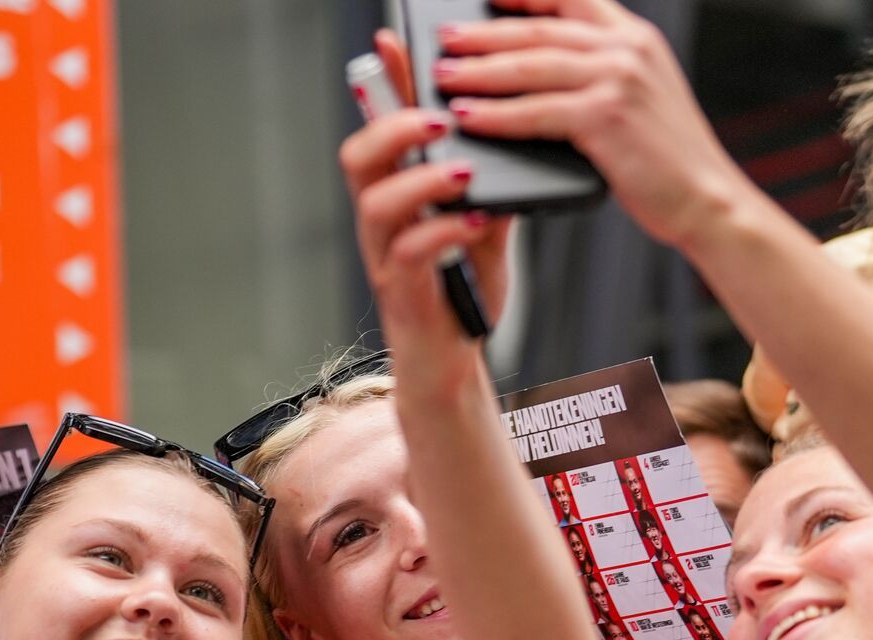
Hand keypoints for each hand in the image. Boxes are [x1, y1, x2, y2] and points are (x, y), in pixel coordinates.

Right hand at [360, 29, 516, 324]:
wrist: (454, 365)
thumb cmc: (462, 294)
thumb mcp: (484, 229)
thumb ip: (490, 189)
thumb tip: (515, 144)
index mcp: (397, 195)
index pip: (380, 129)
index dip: (383, 84)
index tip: (393, 42)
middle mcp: (381, 222)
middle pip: (357, 156)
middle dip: (392, 125)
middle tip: (438, 118)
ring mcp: (384, 257)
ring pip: (375, 203)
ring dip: (420, 179)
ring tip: (462, 171)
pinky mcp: (400, 293)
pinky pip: (407, 253)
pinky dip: (443, 232)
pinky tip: (476, 222)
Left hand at [431, 0, 752, 250]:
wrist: (708, 200)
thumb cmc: (669, 162)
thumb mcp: (642, 98)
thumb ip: (602, 74)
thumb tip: (540, 71)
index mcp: (635, 37)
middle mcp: (627, 47)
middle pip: (538, 29)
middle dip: (483, 34)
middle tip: (443, 39)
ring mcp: (618, 78)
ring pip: (531, 66)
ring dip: (479, 71)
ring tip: (443, 75)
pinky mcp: (607, 115)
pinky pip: (536, 110)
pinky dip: (496, 114)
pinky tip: (469, 116)